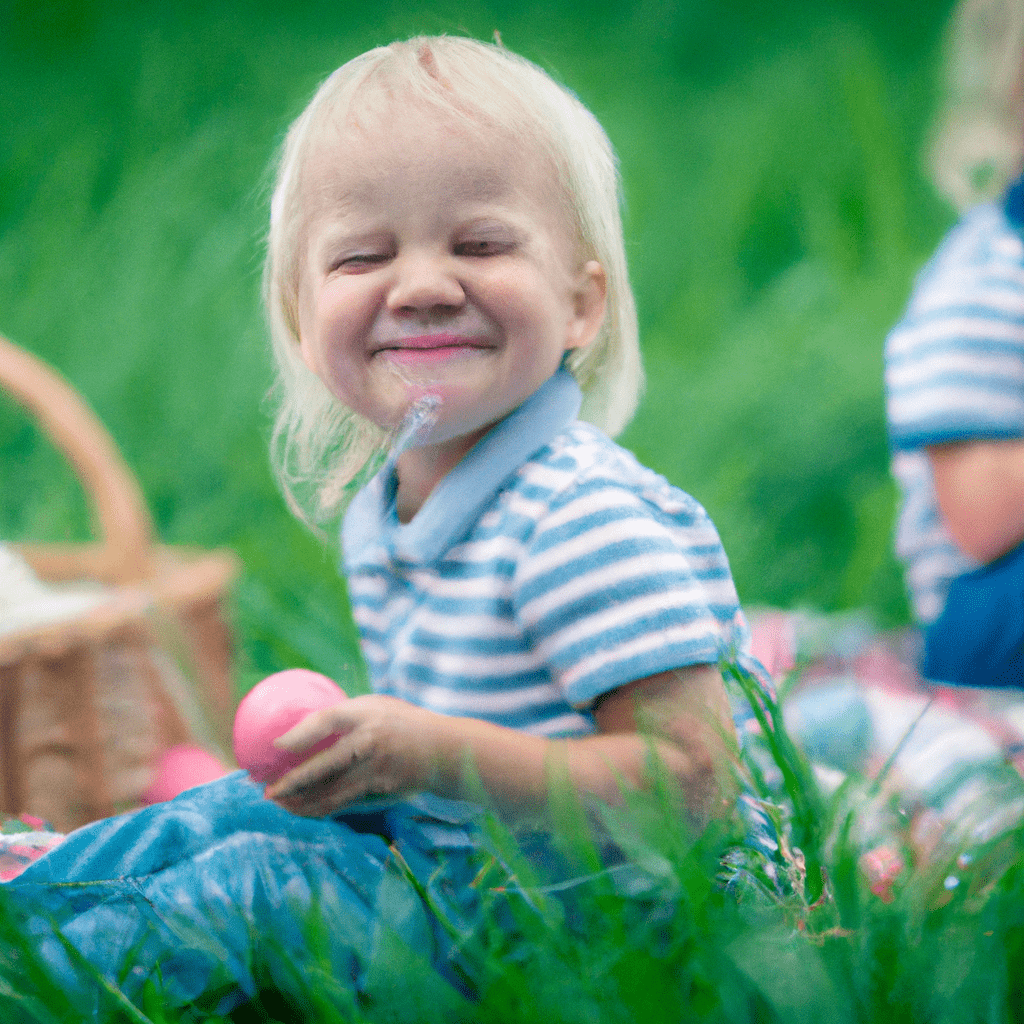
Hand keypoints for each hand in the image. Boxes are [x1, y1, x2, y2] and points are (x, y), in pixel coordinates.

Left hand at [264, 695, 448, 815]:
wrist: (444, 751)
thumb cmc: (404, 723)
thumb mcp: (378, 707)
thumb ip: (347, 716)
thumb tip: (303, 728)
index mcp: (367, 713)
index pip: (326, 720)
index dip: (299, 734)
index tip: (275, 746)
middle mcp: (371, 741)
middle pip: (323, 766)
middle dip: (291, 783)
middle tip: (267, 791)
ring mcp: (377, 771)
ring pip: (331, 794)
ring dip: (301, 803)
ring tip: (280, 804)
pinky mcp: (382, 793)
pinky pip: (344, 804)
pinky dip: (321, 809)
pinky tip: (305, 809)